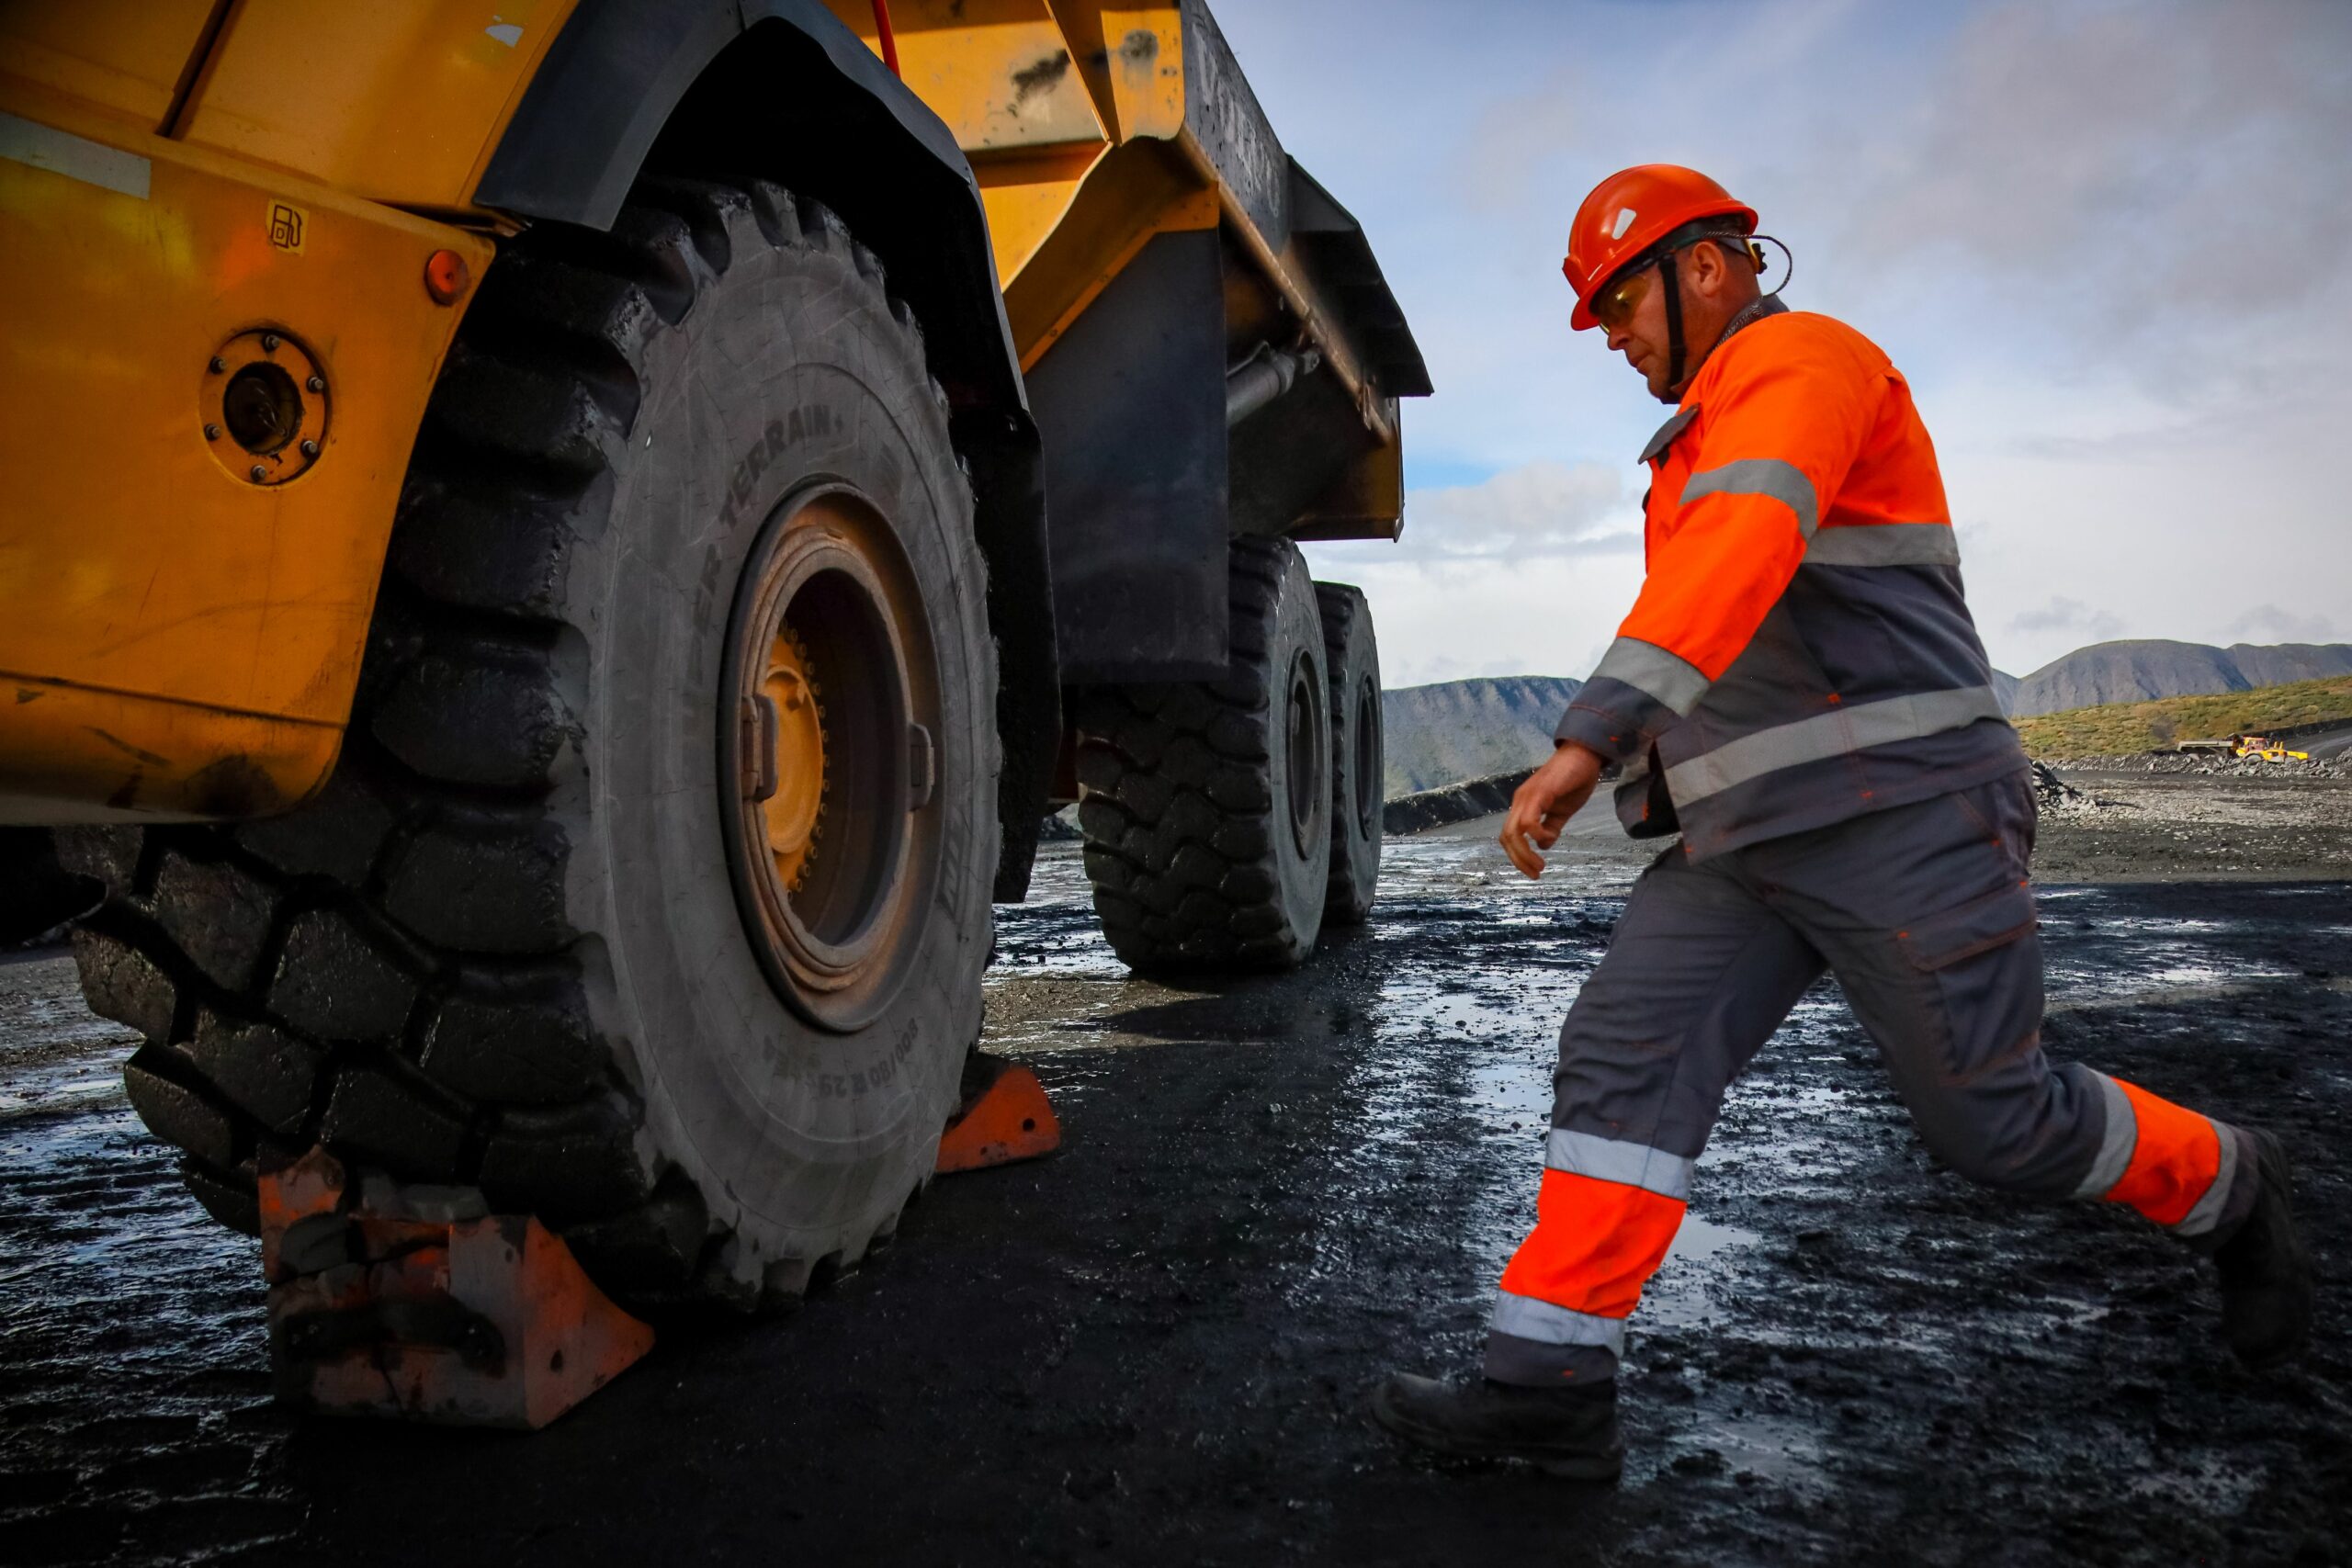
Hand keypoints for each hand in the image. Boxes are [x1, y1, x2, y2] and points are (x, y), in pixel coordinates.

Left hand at [1499, 742, 1605, 879]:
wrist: (1585, 754)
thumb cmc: (1574, 780)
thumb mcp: (1563, 811)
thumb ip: (1552, 827)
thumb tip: (1544, 845)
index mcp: (1524, 806)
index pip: (1510, 836)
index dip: (1517, 856)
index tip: (1533, 870)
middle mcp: (1521, 801)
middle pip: (1507, 837)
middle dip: (1518, 860)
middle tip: (1535, 874)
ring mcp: (1528, 796)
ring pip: (1513, 832)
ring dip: (1524, 853)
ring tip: (1540, 866)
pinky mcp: (1540, 792)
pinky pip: (1529, 819)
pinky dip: (1535, 834)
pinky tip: (1548, 837)